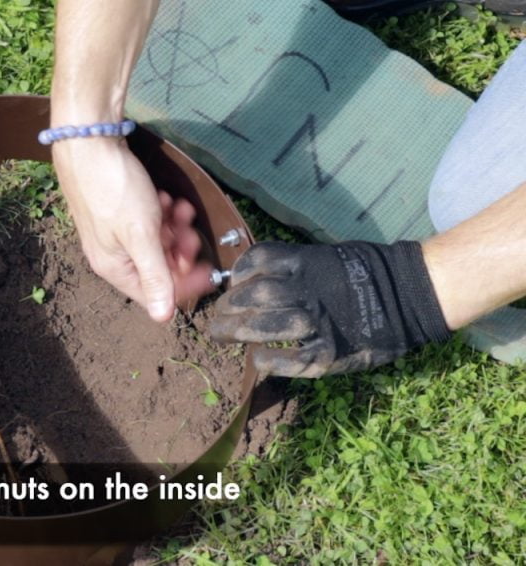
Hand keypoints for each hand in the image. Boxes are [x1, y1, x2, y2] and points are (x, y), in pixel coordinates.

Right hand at [53, 138, 213, 321]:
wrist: (89, 141)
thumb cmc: (113, 188)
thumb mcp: (141, 235)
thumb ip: (155, 277)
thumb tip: (163, 317)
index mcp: (114, 267)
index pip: (155, 293)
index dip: (184, 284)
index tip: (208, 268)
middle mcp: (111, 255)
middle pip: (157, 266)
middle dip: (179, 249)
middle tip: (191, 230)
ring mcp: (113, 232)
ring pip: (154, 241)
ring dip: (173, 227)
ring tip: (179, 208)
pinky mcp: (116, 210)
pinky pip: (146, 221)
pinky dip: (160, 212)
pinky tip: (165, 197)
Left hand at [210, 241, 451, 376]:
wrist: (411, 297)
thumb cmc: (364, 277)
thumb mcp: (328, 257)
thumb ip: (294, 266)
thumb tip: (252, 278)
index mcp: (308, 262)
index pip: (258, 261)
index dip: (238, 274)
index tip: (231, 285)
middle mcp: (308, 289)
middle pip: (253, 296)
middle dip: (228, 308)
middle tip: (216, 320)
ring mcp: (317, 322)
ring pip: (262, 325)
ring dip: (237, 332)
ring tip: (223, 336)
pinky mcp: (327, 353)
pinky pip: (285, 359)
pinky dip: (266, 361)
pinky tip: (257, 360)